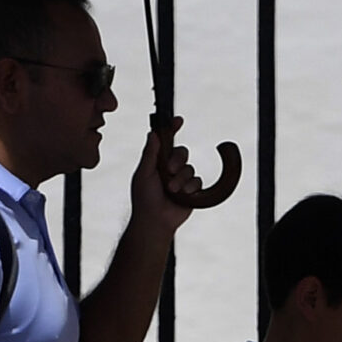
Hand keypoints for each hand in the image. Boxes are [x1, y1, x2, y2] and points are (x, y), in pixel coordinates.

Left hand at [130, 117, 241, 235]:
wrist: (155, 221)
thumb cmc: (144, 199)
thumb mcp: (143, 174)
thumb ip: (149, 154)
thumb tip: (152, 133)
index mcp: (157, 161)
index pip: (166, 141)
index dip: (172, 129)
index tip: (178, 120)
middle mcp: (170, 167)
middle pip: (181, 152)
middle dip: (177, 160)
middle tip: (169, 170)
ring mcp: (181, 178)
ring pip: (189, 167)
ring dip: (181, 178)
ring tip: (172, 189)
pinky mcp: (191, 189)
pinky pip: (197, 180)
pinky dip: (190, 186)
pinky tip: (184, 194)